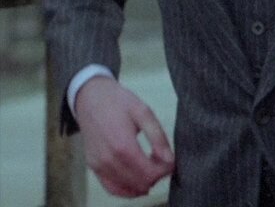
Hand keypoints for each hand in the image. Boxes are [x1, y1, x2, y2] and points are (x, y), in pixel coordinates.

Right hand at [74, 76, 174, 197]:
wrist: (90, 98)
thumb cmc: (118, 103)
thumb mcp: (144, 113)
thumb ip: (158, 137)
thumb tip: (169, 159)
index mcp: (123, 146)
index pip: (149, 173)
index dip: (165, 171)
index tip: (172, 162)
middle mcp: (108, 160)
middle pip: (140, 183)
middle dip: (157, 176)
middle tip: (163, 163)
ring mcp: (98, 165)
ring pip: (126, 189)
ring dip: (143, 183)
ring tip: (152, 167)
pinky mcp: (93, 167)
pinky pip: (111, 188)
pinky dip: (126, 189)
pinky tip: (138, 182)